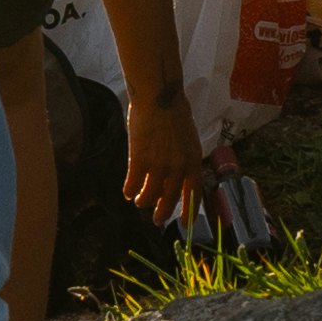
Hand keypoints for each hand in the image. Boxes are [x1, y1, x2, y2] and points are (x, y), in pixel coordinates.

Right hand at [121, 82, 211, 224]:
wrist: (159, 97)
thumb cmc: (175, 112)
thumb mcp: (188, 139)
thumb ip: (184, 158)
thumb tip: (177, 176)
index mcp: (193, 161)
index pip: (194, 193)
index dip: (189, 211)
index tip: (185, 223)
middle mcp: (178, 167)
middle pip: (170, 199)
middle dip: (162, 213)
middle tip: (156, 220)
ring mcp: (158, 165)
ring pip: (149, 194)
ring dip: (143, 201)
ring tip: (139, 202)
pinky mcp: (139, 160)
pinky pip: (133, 183)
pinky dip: (130, 190)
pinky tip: (127, 192)